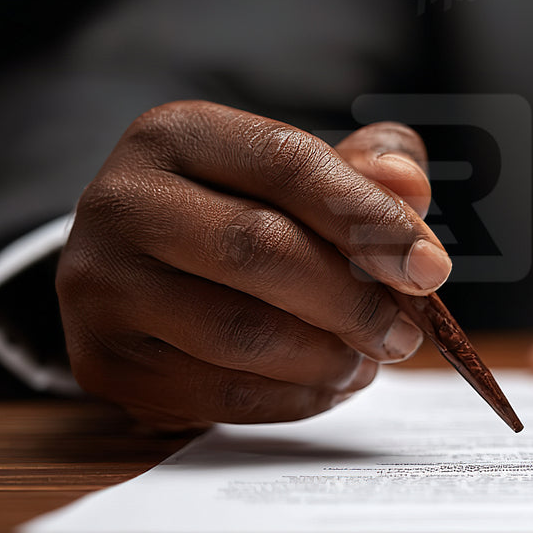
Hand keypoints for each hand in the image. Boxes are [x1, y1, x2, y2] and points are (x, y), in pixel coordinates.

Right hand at [56, 101, 449, 428]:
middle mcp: (121, 201)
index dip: (370, 217)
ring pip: (240, 332)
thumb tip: (408, 184)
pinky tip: (326, 385)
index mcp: (177, 135)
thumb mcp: (300, 175)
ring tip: (370, 359)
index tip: (430, 268)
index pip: (288, 163)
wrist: (140, 272)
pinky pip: (218, 393)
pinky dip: (292, 398)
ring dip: (328, 357)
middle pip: (259, 248)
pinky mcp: (104, 362)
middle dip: (353, 299)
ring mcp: (102, 286)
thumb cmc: (241, 212)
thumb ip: (366, 171)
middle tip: (406, 332)